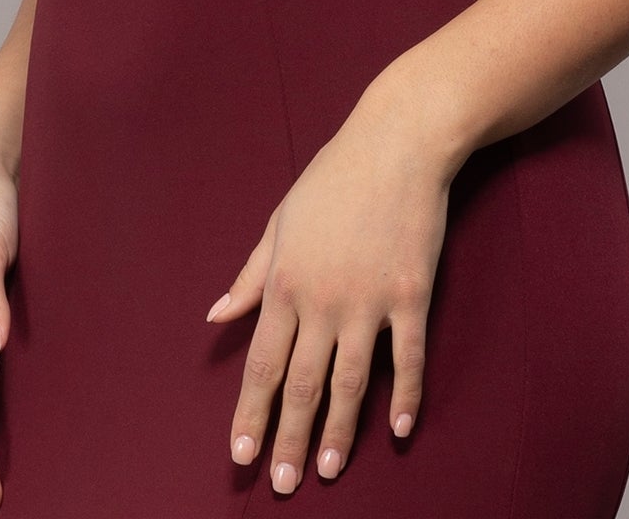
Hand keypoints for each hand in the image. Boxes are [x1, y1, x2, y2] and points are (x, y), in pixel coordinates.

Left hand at [205, 82, 452, 494]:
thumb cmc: (333, 178)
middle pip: (302, 384)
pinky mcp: (411, 295)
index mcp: (285, 282)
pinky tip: (397, 429)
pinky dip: (404, 396)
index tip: (242, 457)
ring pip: (350, 383)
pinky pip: (408, 358)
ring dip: (338, 432)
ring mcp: (369, 301)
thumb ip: (250, 275)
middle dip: (288, 439)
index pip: (261, 364)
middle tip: (283, 484)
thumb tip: (217, 316)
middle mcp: (322, 300)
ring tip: (326, 471)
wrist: (398, 144)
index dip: (250, 415)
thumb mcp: (279, 222)